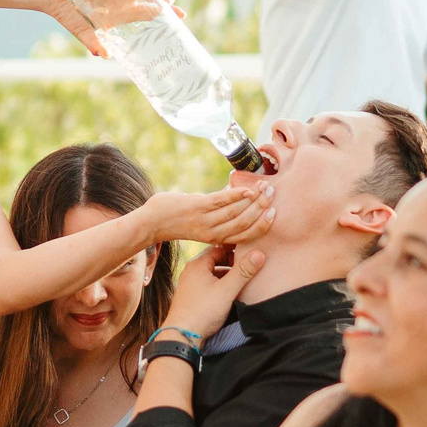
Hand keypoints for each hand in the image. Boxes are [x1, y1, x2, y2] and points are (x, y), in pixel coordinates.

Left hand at [147, 187, 274, 253]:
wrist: (152, 222)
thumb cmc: (180, 220)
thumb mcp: (203, 223)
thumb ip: (221, 215)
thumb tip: (239, 199)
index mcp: (216, 238)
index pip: (245, 235)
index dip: (262, 225)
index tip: (274, 213)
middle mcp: (213, 233)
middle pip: (244, 222)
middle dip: (261, 208)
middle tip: (273, 194)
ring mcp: (205, 220)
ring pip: (235, 212)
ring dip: (253, 199)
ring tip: (265, 187)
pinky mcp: (197, 207)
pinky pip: (221, 201)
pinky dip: (236, 195)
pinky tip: (248, 189)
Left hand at [156, 243, 267, 343]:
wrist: (181, 335)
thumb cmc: (202, 312)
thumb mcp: (226, 290)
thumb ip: (243, 272)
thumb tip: (259, 253)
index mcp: (197, 264)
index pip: (220, 248)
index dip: (236, 248)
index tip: (251, 251)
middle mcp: (191, 271)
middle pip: (216, 260)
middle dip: (233, 262)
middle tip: (250, 266)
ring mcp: (190, 284)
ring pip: (213, 273)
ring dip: (227, 275)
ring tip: (243, 279)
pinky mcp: (192, 296)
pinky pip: (209, 284)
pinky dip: (220, 285)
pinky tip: (230, 292)